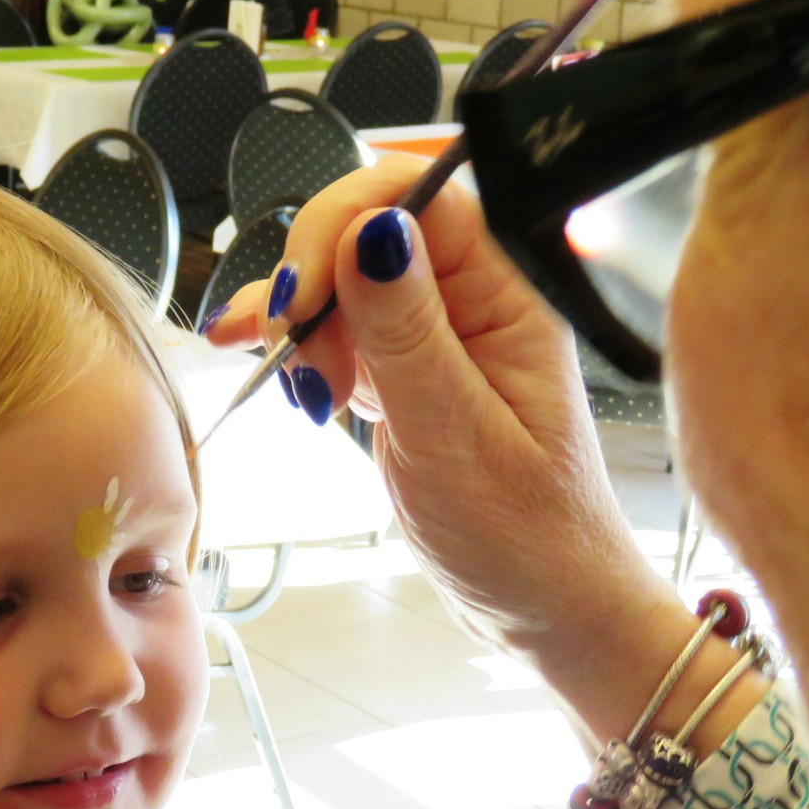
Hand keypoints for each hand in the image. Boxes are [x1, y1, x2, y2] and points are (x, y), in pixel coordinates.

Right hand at [204, 160, 711, 739]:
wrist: (548, 612)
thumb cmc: (528, 539)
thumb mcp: (455, 437)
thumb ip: (405, 331)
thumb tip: (368, 229)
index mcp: (513, 295)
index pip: (421, 196)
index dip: (345, 223)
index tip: (301, 293)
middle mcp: (479, 299)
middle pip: (371, 228)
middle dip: (313, 275)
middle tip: (288, 347)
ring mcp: (442, 333)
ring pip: (346, 278)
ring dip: (298, 317)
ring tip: (291, 383)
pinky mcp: (409, 370)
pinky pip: (343, 329)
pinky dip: (298, 343)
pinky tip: (261, 359)